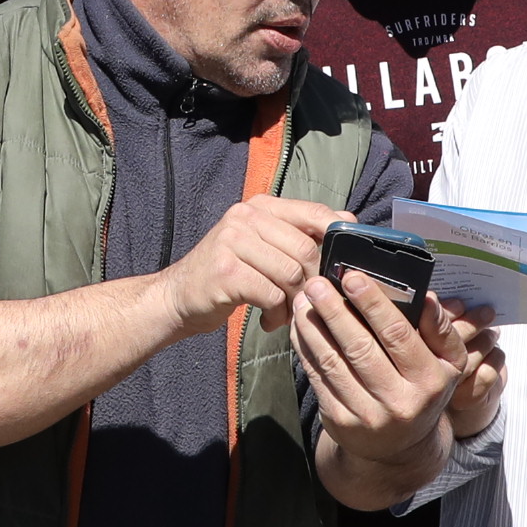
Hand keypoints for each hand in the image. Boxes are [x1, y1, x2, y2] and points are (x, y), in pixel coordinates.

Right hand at [153, 194, 340, 338]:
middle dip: (312, 282)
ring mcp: (232, 241)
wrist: (178, 297)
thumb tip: (347, 221)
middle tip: (306, 301)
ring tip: (284, 313)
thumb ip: (297, 234)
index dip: (336, 236)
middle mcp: (246, 216)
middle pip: (305, 249)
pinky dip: (276, 315)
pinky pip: (271, 294)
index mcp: (260, 206)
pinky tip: (268, 321)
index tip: (344, 260)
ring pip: (291, 274)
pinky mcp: (226, 271)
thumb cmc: (229, 274)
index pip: (313, 212)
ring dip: (294, 302)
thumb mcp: (262, 245)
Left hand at [296, 273, 485, 484]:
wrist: (399, 448)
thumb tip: (428, 296)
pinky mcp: (339, 422)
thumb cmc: (422, 390)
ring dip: (313, 327)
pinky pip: (318, 377)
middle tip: (317, 283)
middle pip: (360, 347)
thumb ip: (440, 329)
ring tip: (303, 300)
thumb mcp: (447, 364)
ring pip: (333, 362)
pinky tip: (300, 326)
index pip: (398, 335)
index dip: (373, 304)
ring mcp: (366, 415)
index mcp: (429, 380)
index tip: (353, 277)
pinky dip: (305, 348)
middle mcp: (399, 402)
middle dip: (335, 311)